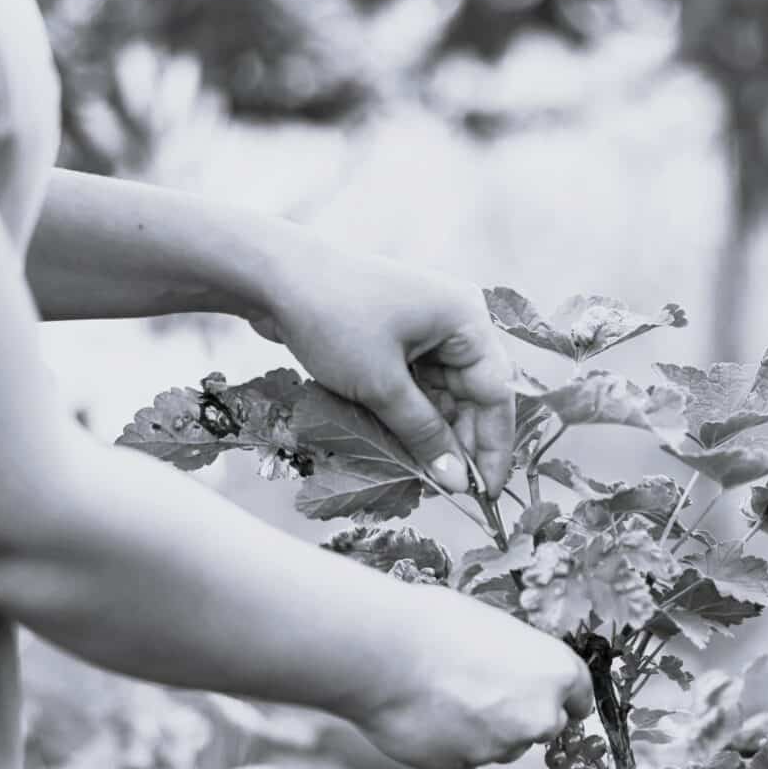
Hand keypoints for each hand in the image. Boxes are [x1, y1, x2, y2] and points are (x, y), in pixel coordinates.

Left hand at [251, 240, 515, 495]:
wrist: (271, 276)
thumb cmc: (334, 320)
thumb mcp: (381, 385)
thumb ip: (424, 435)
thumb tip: (457, 481)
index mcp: (465, 319)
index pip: (496, 392)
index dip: (494, 446)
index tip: (487, 492)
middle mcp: (454, 319)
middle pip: (472, 393)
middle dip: (462, 441)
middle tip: (451, 487)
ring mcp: (425, 326)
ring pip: (444, 392)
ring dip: (435, 431)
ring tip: (425, 472)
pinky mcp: (397, 335)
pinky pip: (418, 382)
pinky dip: (413, 413)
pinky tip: (405, 445)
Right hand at [348, 587, 594, 768]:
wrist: (385, 655)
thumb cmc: (437, 626)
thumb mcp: (495, 629)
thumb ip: (519, 661)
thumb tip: (516, 672)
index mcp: (557, 671)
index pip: (580, 697)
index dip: (563, 698)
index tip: (550, 699)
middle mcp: (540, 715)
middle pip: (546, 726)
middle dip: (522, 716)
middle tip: (484, 693)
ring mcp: (504, 746)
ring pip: (504, 746)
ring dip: (485, 731)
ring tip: (445, 697)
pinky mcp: (467, 767)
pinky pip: (467, 757)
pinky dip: (453, 743)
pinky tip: (429, 715)